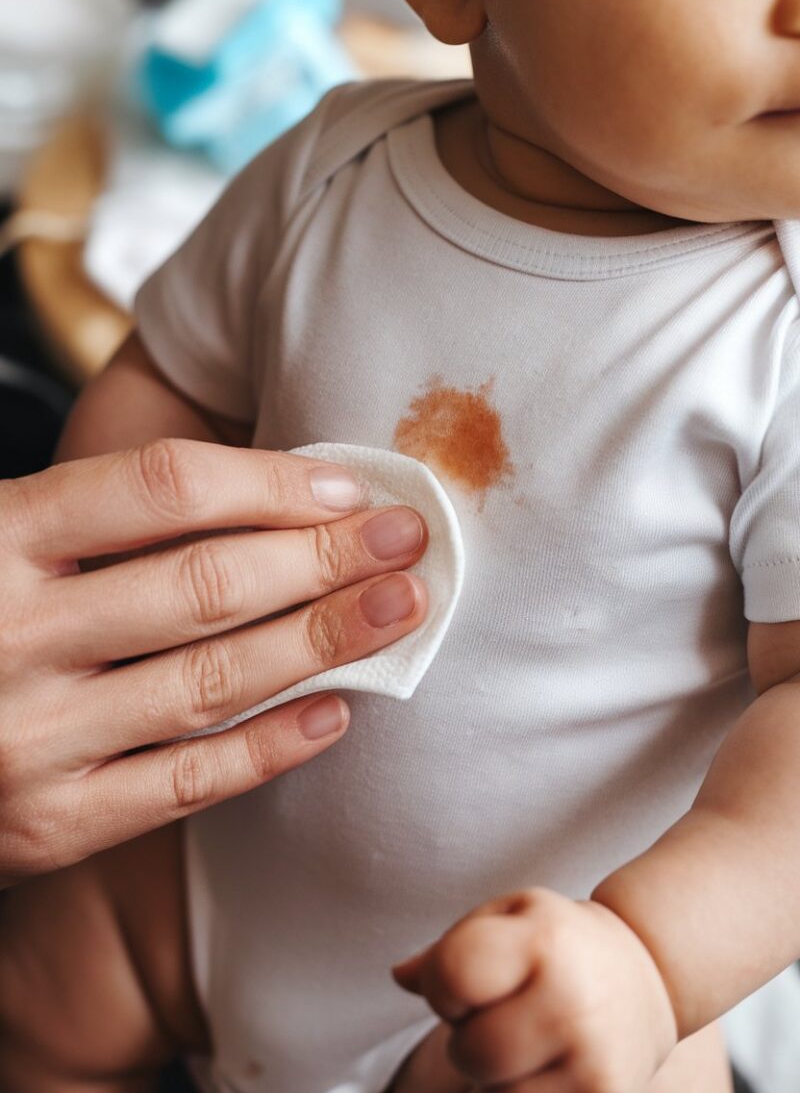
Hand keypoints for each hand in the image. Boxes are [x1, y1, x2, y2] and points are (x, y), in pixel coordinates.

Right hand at [0, 440, 427, 884]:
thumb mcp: (1, 541)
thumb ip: (96, 519)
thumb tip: (266, 491)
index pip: (163, 489)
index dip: (272, 481)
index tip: (349, 483)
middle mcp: (6, 635)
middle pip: (206, 584)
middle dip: (325, 558)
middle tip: (409, 539)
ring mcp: (26, 739)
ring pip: (211, 682)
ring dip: (324, 641)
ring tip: (400, 609)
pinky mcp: (45, 826)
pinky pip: (182, 784)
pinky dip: (269, 749)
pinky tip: (336, 713)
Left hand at [393, 888, 677, 1092]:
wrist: (650, 975)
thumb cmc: (560, 943)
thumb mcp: (509, 917)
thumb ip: (450, 948)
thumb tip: (400, 977)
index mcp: (542, 942)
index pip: (453, 976)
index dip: (445, 984)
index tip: (468, 982)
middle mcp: (573, 1004)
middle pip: (470, 1051)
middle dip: (469, 1038)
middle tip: (501, 1015)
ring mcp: (593, 1064)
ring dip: (496, 1076)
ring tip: (528, 1041)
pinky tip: (545, 1068)